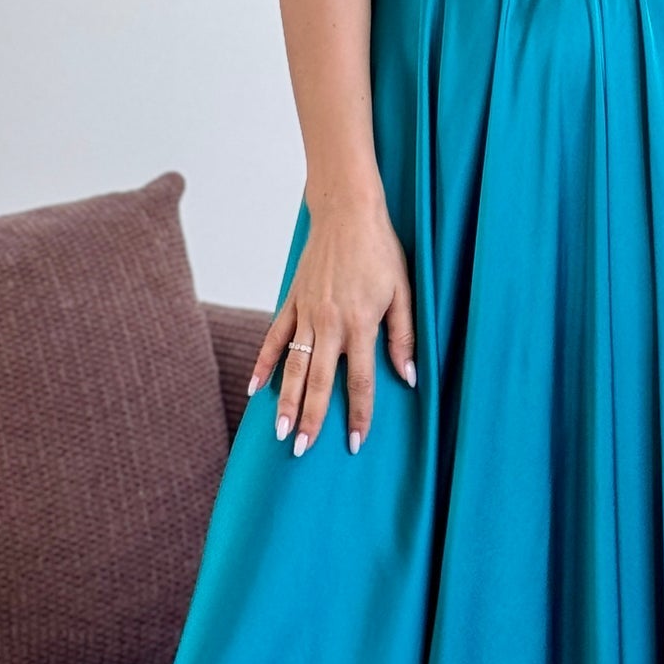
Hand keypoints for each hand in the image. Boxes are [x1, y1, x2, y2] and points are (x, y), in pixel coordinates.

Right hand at [246, 197, 417, 456]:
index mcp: (361, 324)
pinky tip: (255, 390)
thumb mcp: (404, 292)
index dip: (359, 415)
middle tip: (303, 450)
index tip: (355, 443)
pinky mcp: (291, 301)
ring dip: (287, 402)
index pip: (360, 381)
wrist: (347, 212)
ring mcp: (306, 313)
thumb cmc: (380, 251)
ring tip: (281, 432)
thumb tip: (409, 377)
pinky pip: (274, 338)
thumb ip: (404, 337)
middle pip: (320, 382)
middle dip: (312, 419)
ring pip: (294, 367)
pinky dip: (263, 364)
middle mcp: (330, 324)